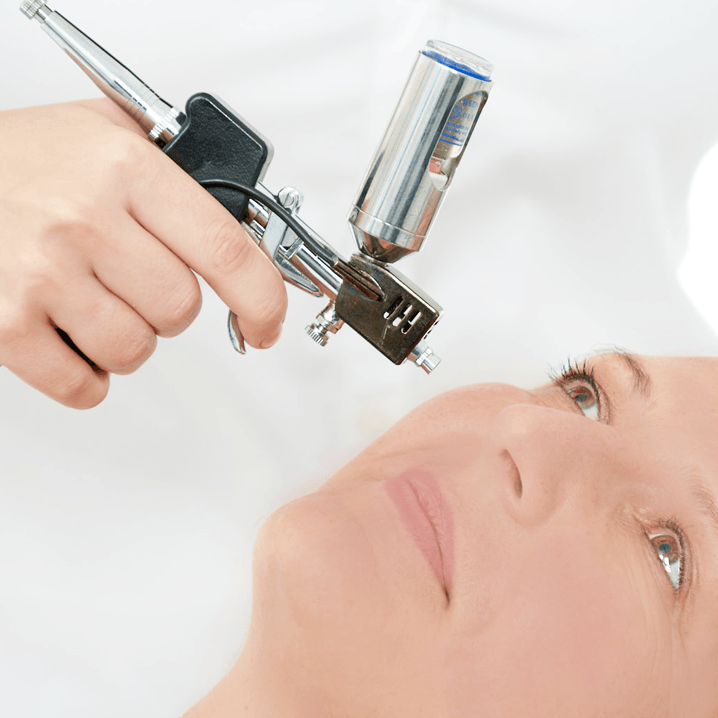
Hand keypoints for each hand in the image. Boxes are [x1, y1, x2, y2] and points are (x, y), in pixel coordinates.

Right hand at [0, 99, 286, 407]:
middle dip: (167, 307)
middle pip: (179, 310)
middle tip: (133, 279)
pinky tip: (72, 334)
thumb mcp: (105, 132)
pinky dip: (87, 372)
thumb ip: (179, 173)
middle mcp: (85, 221)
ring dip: (126, 338)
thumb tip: (246, 228)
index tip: (266, 323)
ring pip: (135, 350)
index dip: (263, 299)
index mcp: (125, 170)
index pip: (226, 252)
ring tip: (93, 299)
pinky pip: (82, 384)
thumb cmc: (20, 158)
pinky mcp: (6, 326)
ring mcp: (42, 276)